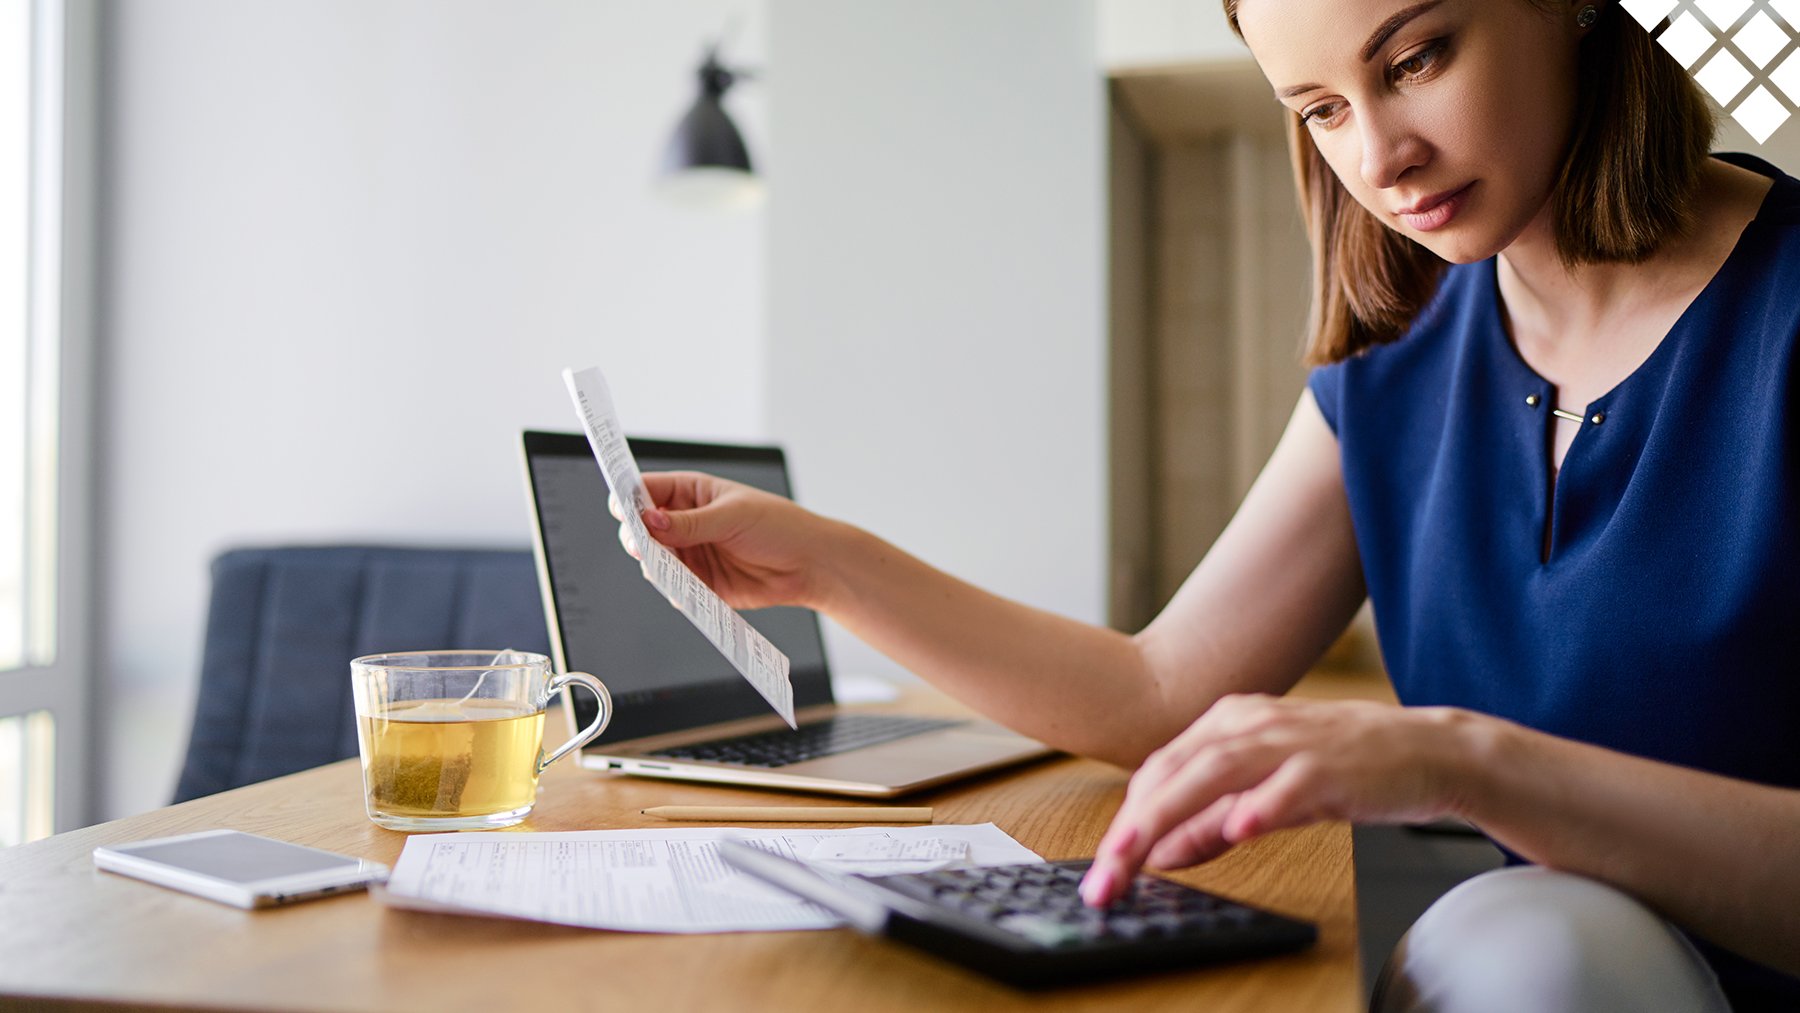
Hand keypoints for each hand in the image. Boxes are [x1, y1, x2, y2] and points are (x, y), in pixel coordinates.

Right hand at [610, 471, 834, 610]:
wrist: (810, 565)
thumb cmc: (779, 526)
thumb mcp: (733, 516)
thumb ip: (689, 523)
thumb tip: (649, 520)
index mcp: (690, 493)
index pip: (646, 490)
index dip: (629, 499)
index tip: (623, 511)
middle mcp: (685, 523)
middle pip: (641, 529)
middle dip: (637, 537)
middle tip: (643, 547)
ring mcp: (691, 554)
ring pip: (654, 561)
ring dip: (655, 566)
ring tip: (667, 570)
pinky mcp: (701, 584)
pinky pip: (674, 589)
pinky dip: (674, 591)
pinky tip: (685, 590)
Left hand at [1079, 694, 1480, 905]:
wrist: (1430, 750)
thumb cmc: (1346, 769)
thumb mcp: (1265, 796)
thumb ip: (1211, 823)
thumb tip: (1159, 854)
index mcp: (1228, 725)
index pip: (1159, 771)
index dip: (1127, 819)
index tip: (1103, 868)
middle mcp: (1250, 723)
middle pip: (1175, 771)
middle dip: (1134, 826)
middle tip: (1106, 875)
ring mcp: (1291, 739)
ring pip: (1217, 770)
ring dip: (1172, 814)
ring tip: (1140, 854)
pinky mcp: (1333, 762)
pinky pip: (1291, 782)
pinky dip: (1262, 803)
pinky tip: (1238, 828)